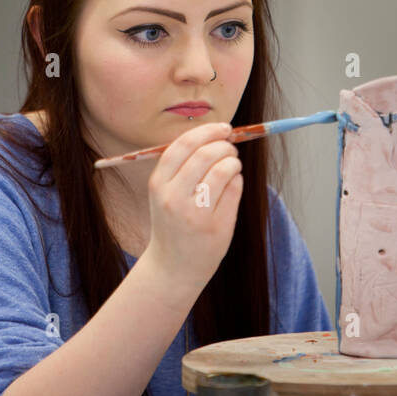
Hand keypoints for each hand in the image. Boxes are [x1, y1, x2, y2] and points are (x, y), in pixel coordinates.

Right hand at [146, 121, 242, 289]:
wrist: (173, 267)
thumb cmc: (173, 222)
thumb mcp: (165, 193)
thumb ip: (183, 165)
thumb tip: (215, 133)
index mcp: (158, 184)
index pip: (183, 145)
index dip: (206, 131)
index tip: (223, 128)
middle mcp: (174, 198)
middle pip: (206, 154)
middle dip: (224, 145)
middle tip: (231, 147)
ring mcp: (196, 214)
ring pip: (224, 169)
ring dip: (234, 161)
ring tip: (233, 165)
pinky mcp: (217, 226)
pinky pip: (234, 189)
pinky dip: (238, 180)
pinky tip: (232, 184)